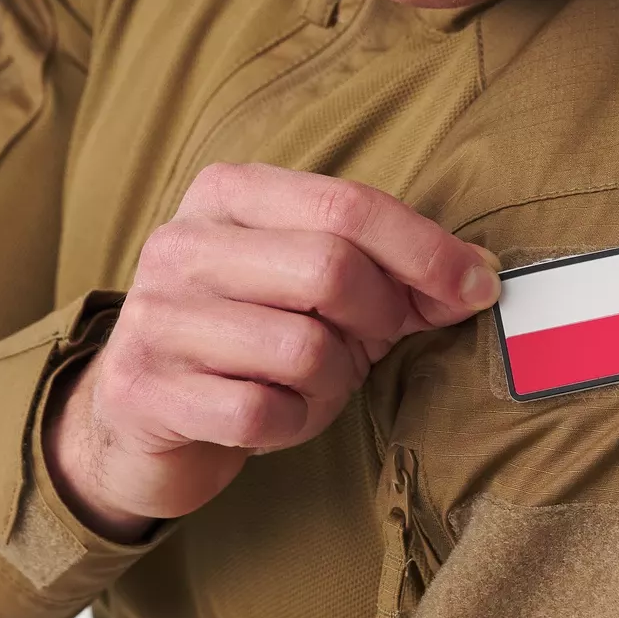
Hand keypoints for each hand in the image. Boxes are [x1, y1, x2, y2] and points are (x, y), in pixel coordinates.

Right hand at [42, 162, 502, 540]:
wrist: (139, 414)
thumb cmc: (250, 335)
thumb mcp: (314, 286)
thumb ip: (390, 271)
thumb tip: (479, 276)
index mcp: (227, 193)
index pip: (346, 203)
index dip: (425, 249)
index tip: (478, 286)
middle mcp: (182, 242)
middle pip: (330, 269)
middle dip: (378, 318)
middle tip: (374, 343)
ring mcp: (156, 315)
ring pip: (303, 349)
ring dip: (333, 382)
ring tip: (313, 383)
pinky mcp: (145, 389)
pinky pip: (262, 412)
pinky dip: (293, 424)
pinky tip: (277, 417)